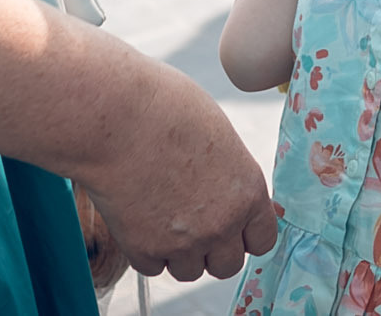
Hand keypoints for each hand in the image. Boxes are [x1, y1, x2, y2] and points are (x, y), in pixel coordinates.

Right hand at [76, 86, 278, 282]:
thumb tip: (226, 186)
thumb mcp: (218, 134)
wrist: (118, 117)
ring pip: (189, 272)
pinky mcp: (144, 249)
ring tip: (162, 215)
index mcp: (248, 192)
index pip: (263, 240)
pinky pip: (153, 267)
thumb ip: (229, 172)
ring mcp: (184, 242)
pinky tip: (139, 217)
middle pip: (228, 265)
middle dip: (213, 249)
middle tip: (194, 222)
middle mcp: (222, 224)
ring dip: (179, 252)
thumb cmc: (167, 109)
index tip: (231, 225)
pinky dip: (146, 249)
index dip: (245, 233)